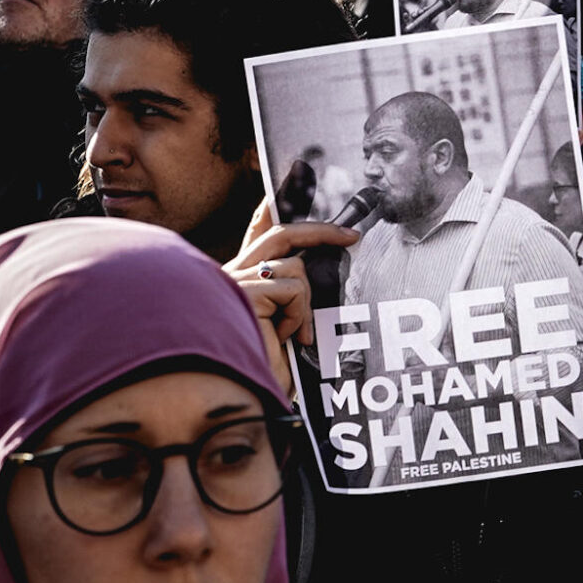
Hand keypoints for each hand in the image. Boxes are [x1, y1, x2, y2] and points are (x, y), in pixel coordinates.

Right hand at [226, 195, 360, 395]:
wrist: (243, 398)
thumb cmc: (263, 368)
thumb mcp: (281, 325)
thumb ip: (289, 294)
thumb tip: (315, 267)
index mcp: (238, 280)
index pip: (256, 232)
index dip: (270, 207)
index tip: (286, 183)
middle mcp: (230, 275)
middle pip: (281, 234)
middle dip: (320, 230)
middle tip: (352, 236)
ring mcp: (234, 282)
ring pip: (295, 266)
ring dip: (306, 303)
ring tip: (294, 335)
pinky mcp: (244, 292)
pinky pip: (293, 288)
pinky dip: (299, 314)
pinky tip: (286, 339)